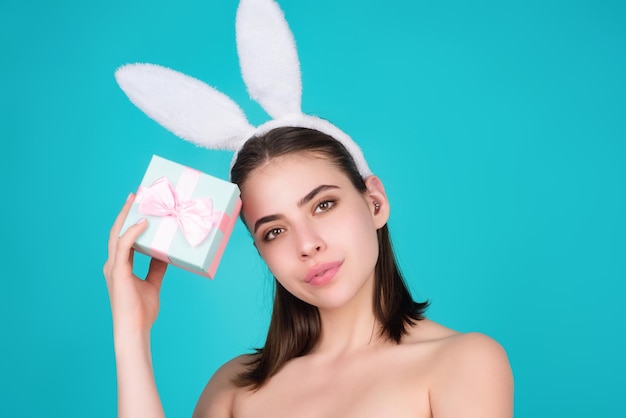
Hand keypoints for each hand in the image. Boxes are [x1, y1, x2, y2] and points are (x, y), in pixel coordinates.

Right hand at [103, 194, 167, 336]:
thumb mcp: (153, 283)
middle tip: (136, 195)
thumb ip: (156, 268)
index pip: (123, 238)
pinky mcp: (118, 272)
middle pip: (117, 231)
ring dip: (127, 216)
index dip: (129, 221)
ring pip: (117, 234)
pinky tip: (144, 222)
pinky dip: (133, 232)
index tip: (138, 206)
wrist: (135, 329)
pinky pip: (124, 245)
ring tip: (137, 200)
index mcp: (120, 267)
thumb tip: (166, 255)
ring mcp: (114, 267)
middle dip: (125, 212)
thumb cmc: (142, 311)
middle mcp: (114, 264)